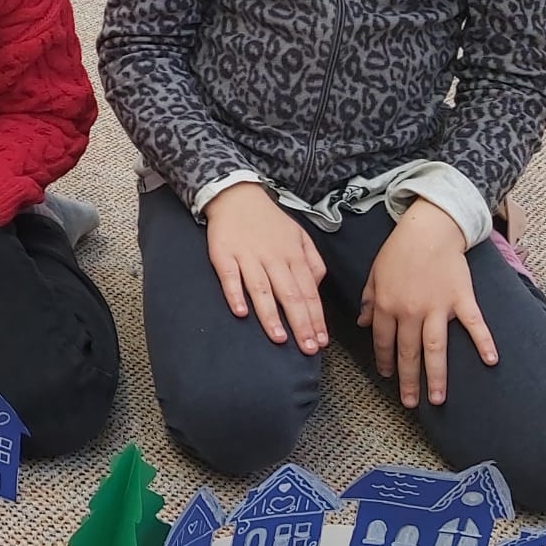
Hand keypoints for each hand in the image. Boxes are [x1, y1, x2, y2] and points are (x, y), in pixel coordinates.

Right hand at [203, 183, 328, 353]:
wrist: (237, 196)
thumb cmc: (269, 221)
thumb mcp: (300, 236)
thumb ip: (313, 262)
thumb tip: (317, 287)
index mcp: (294, 256)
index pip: (309, 292)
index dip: (316, 318)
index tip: (322, 340)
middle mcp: (273, 258)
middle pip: (290, 295)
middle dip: (300, 324)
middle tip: (307, 348)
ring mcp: (248, 257)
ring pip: (262, 290)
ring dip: (271, 315)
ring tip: (279, 338)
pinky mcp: (223, 255)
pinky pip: (230, 277)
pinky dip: (235, 294)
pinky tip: (240, 312)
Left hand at [359, 199, 496, 407]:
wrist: (429, 228)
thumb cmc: (399, 250)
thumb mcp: (374, 274)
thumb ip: (369, 301)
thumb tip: (363, 324)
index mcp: (387, 306)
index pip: (383, 342)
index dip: (385, 362)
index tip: (388, 377)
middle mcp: (411, 311)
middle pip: (408, 353)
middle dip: (408, 380)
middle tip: (411, 403)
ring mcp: (437, 307)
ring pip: (435, 348)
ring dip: (436, 376)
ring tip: (437, 399)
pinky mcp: (461, 299)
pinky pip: (474, 324)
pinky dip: (483, 342)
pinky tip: (491, 361)